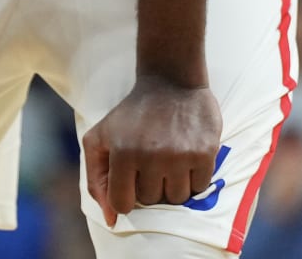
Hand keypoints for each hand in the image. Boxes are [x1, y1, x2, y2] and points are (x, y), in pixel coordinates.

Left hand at [83, 75, 221, 224]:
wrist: (171, 80)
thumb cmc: (131, 115)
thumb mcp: (99, 138)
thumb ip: (96, 179)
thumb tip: (110, 220)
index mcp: (122, 152)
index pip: (123, 203)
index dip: (126, 196)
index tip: (130, 180)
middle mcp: (151, 155)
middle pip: (150, 201)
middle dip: (149, 186)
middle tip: (151, 161)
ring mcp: (180, 155)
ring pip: (176, 198)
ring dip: (172, 184)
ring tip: (168, 159)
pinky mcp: (204, 152)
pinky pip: (199, 187)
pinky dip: (193, 177)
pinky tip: (185, 155)